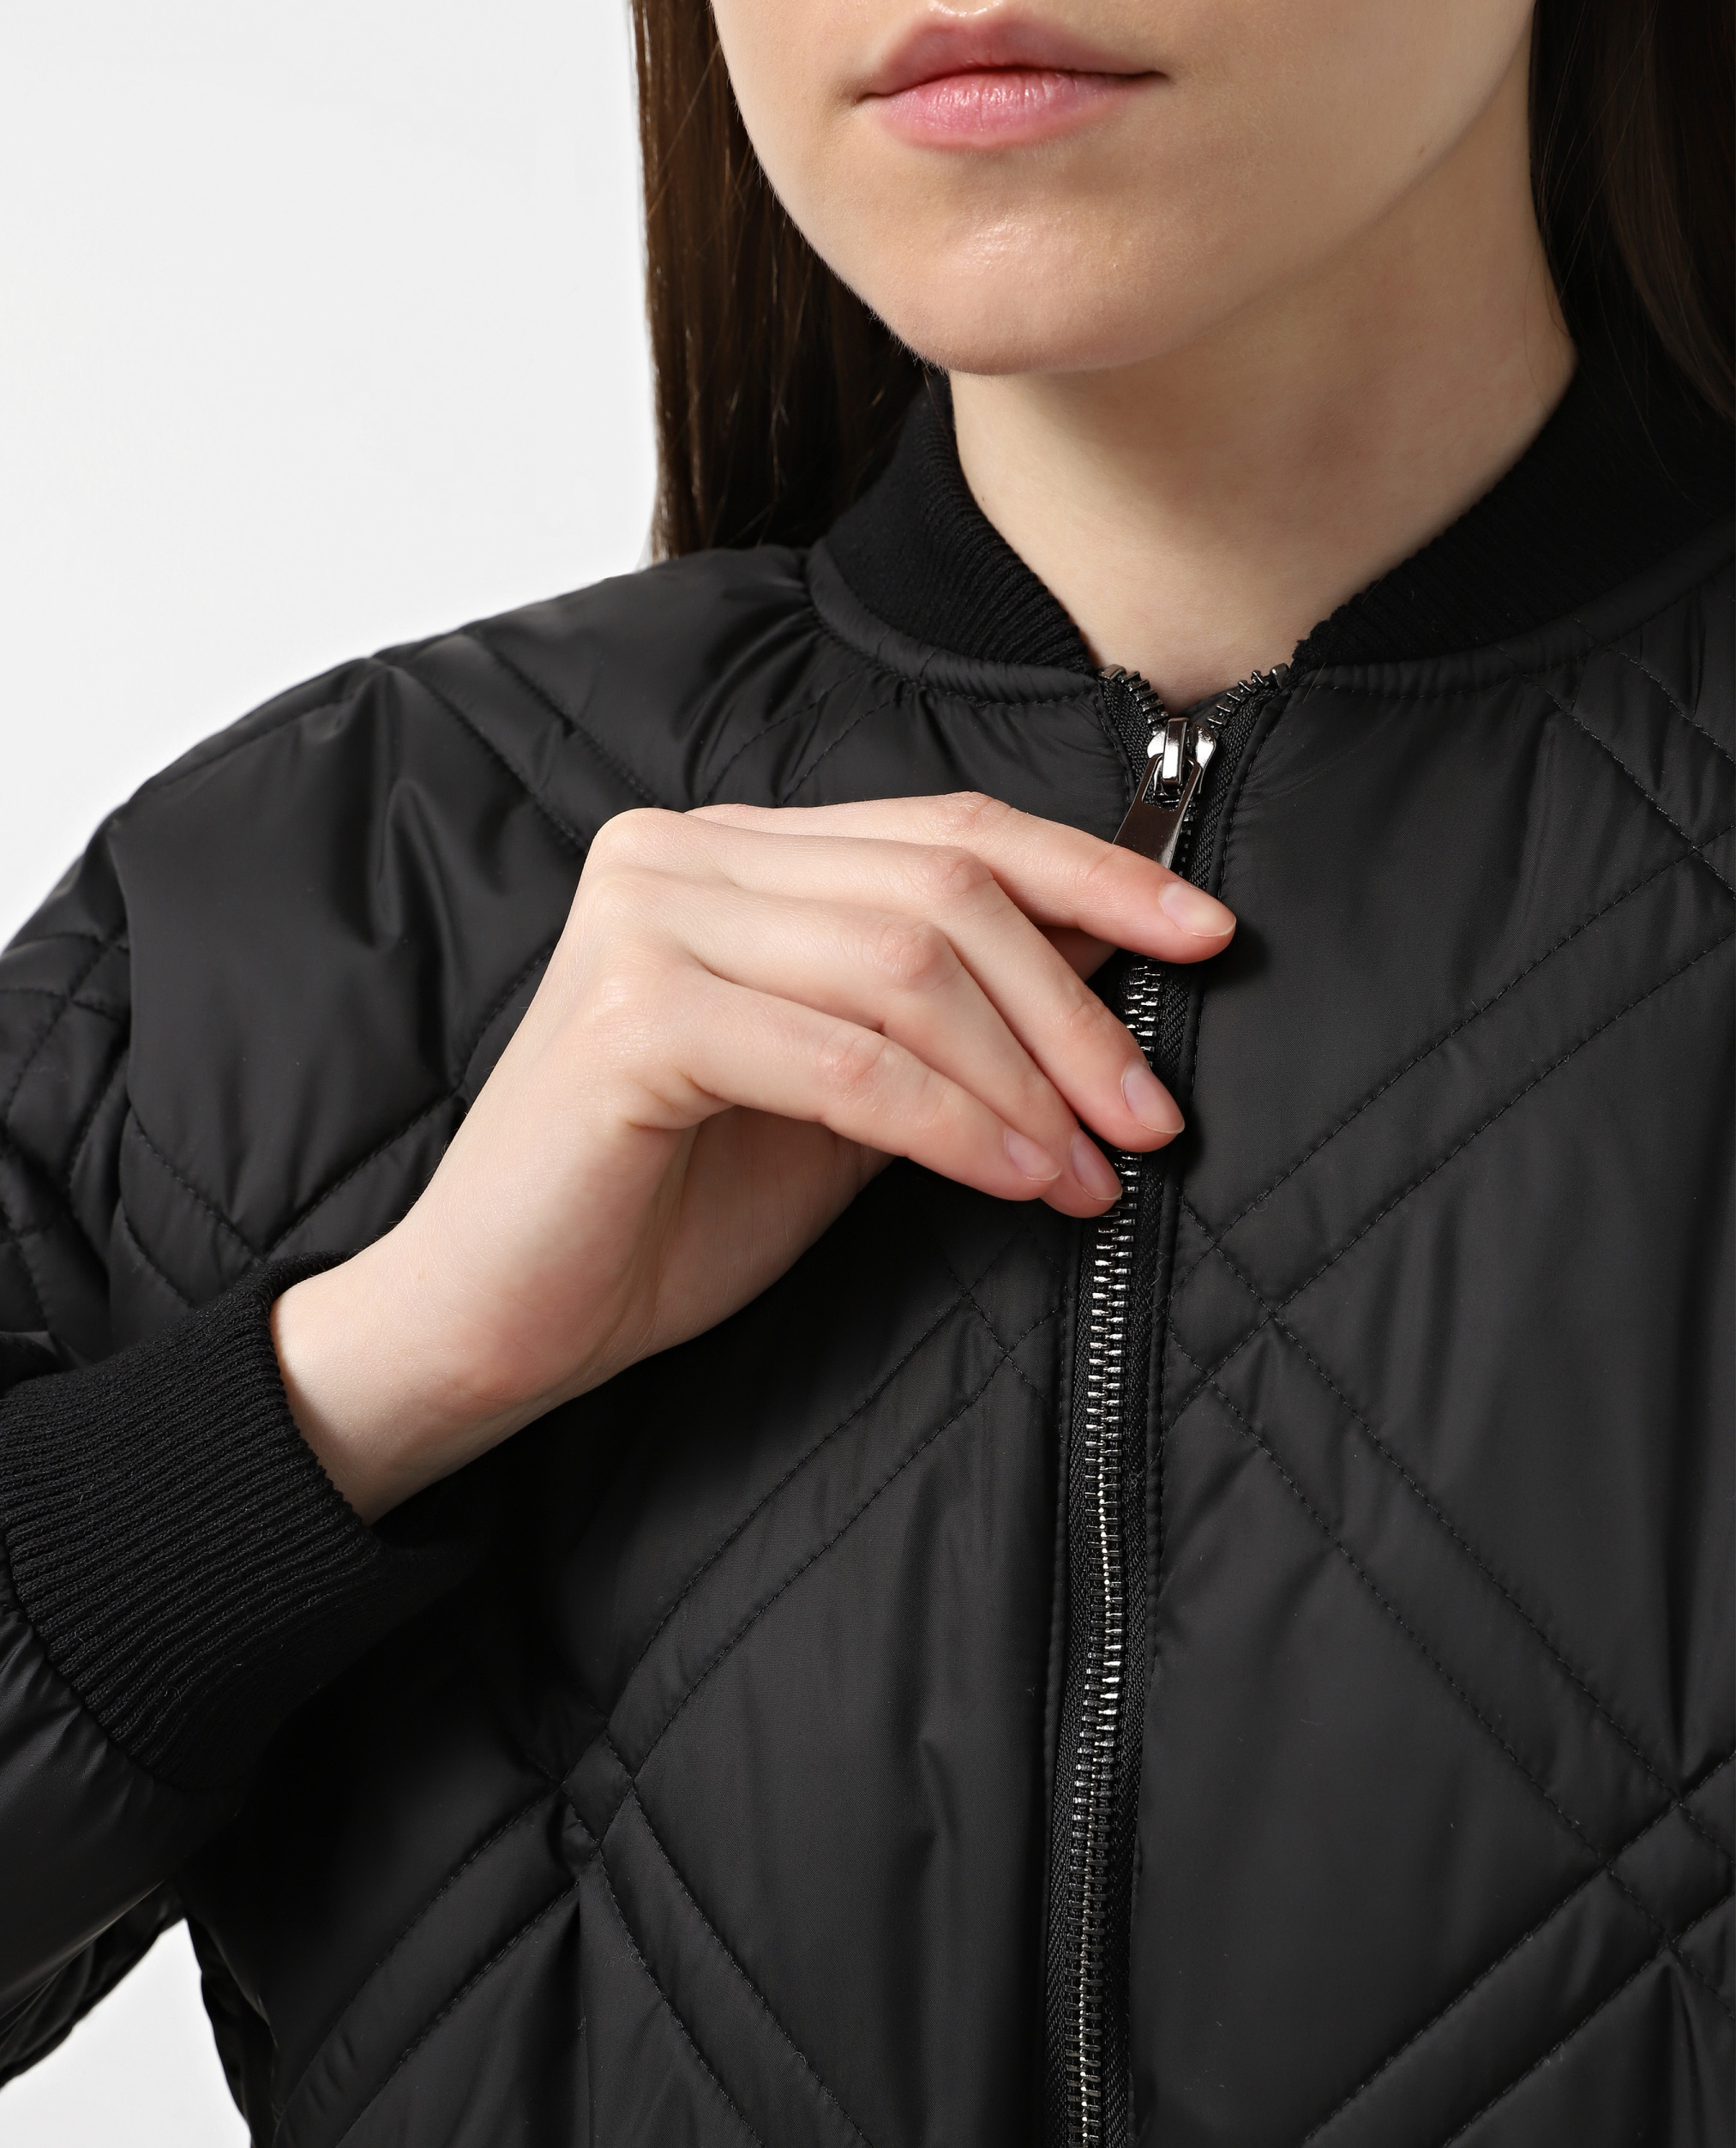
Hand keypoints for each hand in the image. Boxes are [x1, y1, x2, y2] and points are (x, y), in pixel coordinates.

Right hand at [271, 793, 1234, 1518]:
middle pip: (941, 889)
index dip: (1092, 873)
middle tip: (1152, 1116)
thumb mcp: (841, 1095)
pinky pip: (845, 1059)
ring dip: (1027, 1077)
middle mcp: (677, 854)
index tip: (1208, 934)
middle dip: (1075, 1008)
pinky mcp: (630, 1019)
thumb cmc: (662, 1207)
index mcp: (726, 850)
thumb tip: (1110, 954)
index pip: (944, 828)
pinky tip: (1018, 1181)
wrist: (497, 1319)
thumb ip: (944, 1016)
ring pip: (905, 964)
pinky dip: (951, 1121)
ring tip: (1089, 1171)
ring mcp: (645, 922)